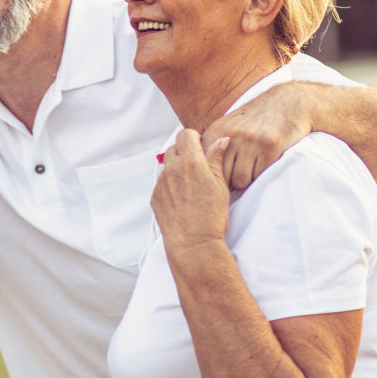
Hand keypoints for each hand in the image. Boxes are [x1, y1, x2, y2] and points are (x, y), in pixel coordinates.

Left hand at [151, 129, 231, 252]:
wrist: (193, 243)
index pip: (186, 134)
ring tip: (191, 185)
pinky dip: (170, 184)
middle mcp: (172, 168)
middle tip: (198, 165)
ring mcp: (161, 182)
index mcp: (190, 161)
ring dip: (177, 168)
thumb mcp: (220, 184)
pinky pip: (162, 183)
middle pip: (174, 147)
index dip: (195, 139)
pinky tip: (183, 198)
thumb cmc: (211, 215)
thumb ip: (217, 159)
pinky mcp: (155, 196)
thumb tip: (221, 140)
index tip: (201, 148)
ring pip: (167, 165)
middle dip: (185, 151)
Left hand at [202, 81, 314, 191]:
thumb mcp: (229, 125)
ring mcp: (250, 140)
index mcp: (217, 130)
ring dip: (246, 180)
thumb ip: (212, 144)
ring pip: (240, 180)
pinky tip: (264, 164)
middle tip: (238, 178)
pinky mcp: (270, 146)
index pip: (205, 165)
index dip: (213, 176)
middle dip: (230, 181)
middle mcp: (231, 134)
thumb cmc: (256, 119)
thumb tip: (198, 169)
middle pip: (222, 176)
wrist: (288, 102)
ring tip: (251, 171)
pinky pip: (259, 175)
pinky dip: (261, 175)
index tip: (220, 178)